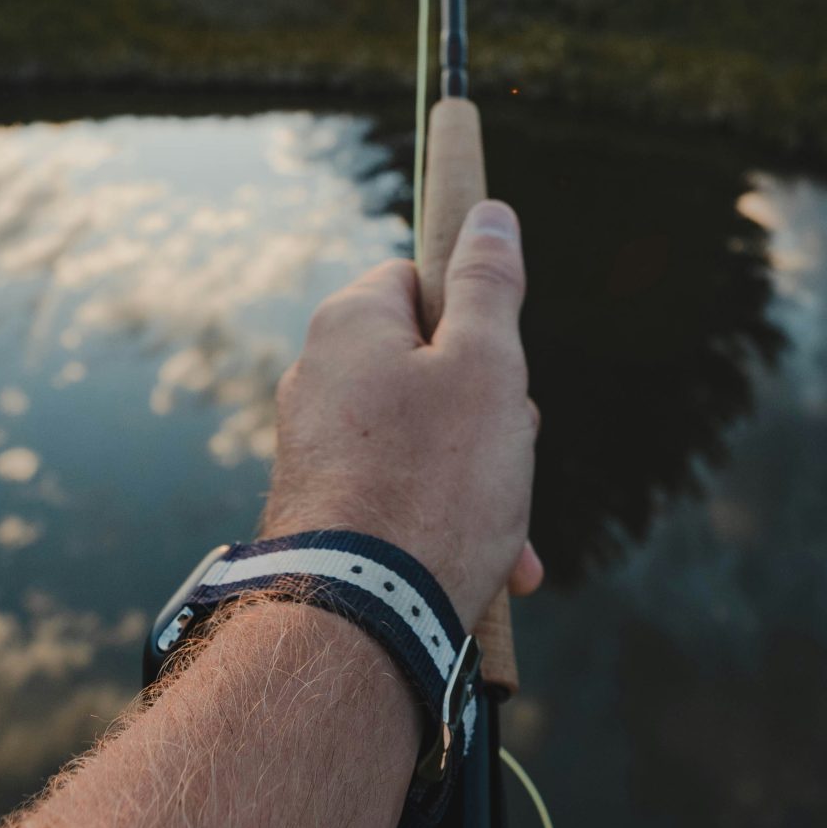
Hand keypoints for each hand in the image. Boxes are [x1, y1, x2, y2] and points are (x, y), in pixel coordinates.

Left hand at [263, 200, 542, 629]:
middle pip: (431, 366)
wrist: (362, 613)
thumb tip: (489, 214)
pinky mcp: (323, 506)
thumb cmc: (434, 480)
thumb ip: (489, 283)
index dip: (478, 323)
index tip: (503, 372)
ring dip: (480, 479)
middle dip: (489, 416)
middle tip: (509, 457)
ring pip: (426, 439)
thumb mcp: (486, 365)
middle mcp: (319, 376)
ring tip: (507, 534)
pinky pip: (402, 493)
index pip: (423, 283)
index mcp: (351, 324)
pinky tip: (491, 565)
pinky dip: (446, 518)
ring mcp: (317, 446)